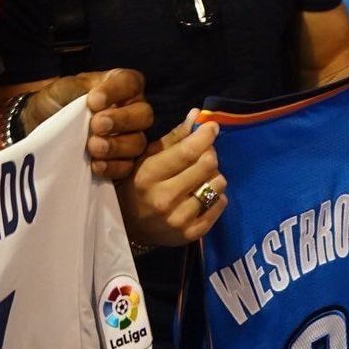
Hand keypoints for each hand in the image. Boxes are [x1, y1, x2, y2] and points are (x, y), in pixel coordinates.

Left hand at [24, 69, 152, 179]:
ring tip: (93, 147)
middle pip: (144, 115)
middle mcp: (131, 109)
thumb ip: (84, 87)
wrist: (41, 123)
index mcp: (121, 85)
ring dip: (116, 146)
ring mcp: (129, 136)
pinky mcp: (122, 161)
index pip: (131, 82)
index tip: (93, 101)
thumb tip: (97, 102)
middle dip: (121, 121)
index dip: (116, 92)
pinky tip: (95, 165)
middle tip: (96, 126)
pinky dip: (113, 166)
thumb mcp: (67, 86)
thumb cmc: (58, 100)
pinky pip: (128, 167)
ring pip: (138, 142)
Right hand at [115, 113, 226, 246]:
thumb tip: (196, 115)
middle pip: (206, 166)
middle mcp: (164, 198)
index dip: (204, 136)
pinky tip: (203, 193)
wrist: (129, 227)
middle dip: (209, 154)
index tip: (212, 127)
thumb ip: (173, 138)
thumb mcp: (146, 158)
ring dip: (213, 176)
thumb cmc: (137, 184)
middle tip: (204, 154)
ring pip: (217, 185)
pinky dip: (216, 196)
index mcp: (149, 175)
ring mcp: (179, 219)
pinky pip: (219, 205)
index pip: (187, 151)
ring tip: (201, 177)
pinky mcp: (191, 233)